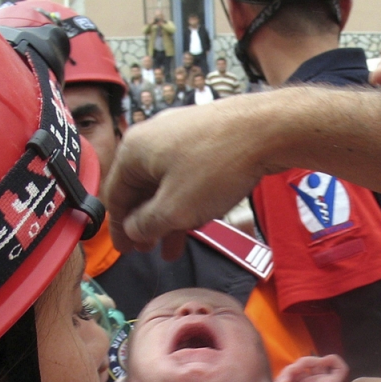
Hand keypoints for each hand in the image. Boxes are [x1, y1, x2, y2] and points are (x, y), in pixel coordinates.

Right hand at [103, 95, 274, 251]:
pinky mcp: (204, 138)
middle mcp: (151, 138)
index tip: (125, 251)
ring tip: (174, 246)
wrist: (266, 130)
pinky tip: (196, 221)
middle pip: (140, 189)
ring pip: (165, 185)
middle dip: (145, 224)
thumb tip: (133, 231)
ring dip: (167, 217)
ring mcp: (179, 136)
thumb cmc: (216, 169)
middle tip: (149, 251)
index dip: (118, 228)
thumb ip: (147, 225)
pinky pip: (186, 175)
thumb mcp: (174, 209)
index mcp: (133, 151)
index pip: (114, 195)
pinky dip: (186, 200)